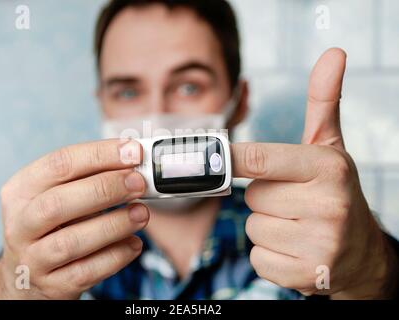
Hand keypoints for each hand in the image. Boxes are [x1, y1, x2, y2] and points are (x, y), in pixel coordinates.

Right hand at [0, 139, 148, 298]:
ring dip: (114, 224)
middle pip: (58, 203)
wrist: (26, 277)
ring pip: (71, 242)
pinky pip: (87, 272)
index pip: (58, 164)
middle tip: (139, 183)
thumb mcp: (57, 196)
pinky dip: (116, 256)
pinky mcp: (52, 286)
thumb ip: (90, 178)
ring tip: (142, 213)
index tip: (133, 151)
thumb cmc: (52, 226)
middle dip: (105, 188)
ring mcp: (33, 259)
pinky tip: (134, 243)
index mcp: (20, 191)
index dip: (99, 155)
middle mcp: (20, 225)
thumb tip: (134, 163)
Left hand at [232, 48, 397, 298]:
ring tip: (298, 226)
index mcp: (327, 167)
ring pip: (253, 228)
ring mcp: (320, 243)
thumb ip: (323, 102)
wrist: (362, 253)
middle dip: (266, 199)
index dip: (230, 159)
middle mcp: (327, 204)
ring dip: (267, 228)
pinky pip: (258, 258)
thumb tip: (333, 53)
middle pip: (253, 197)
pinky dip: (270, 256)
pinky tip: (296, 250)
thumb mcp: (331, 148)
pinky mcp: (306, 275)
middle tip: (294, 202)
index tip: (215, 157)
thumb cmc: (335, 193)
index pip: (260, 159)